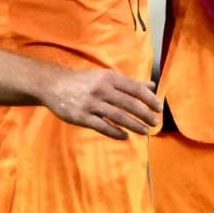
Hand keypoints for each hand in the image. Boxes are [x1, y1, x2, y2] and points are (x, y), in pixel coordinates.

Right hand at [42, 68, 161, 139]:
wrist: (54, 86)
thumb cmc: (85, 81)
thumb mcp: (106, 76)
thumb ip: (129, 83)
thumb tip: (151, 85)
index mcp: (110, 78)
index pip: (135, 89)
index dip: (149, 99)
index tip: (159, 108)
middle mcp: (102, 90)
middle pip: (129, 104)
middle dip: (145, 114)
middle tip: (155, 123)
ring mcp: (91, 104)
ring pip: (118, 117)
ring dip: (134, 125)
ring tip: (144, 131)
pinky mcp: (82, 117)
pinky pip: (102, 127)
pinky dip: (115, 132)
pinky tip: (125, 136)